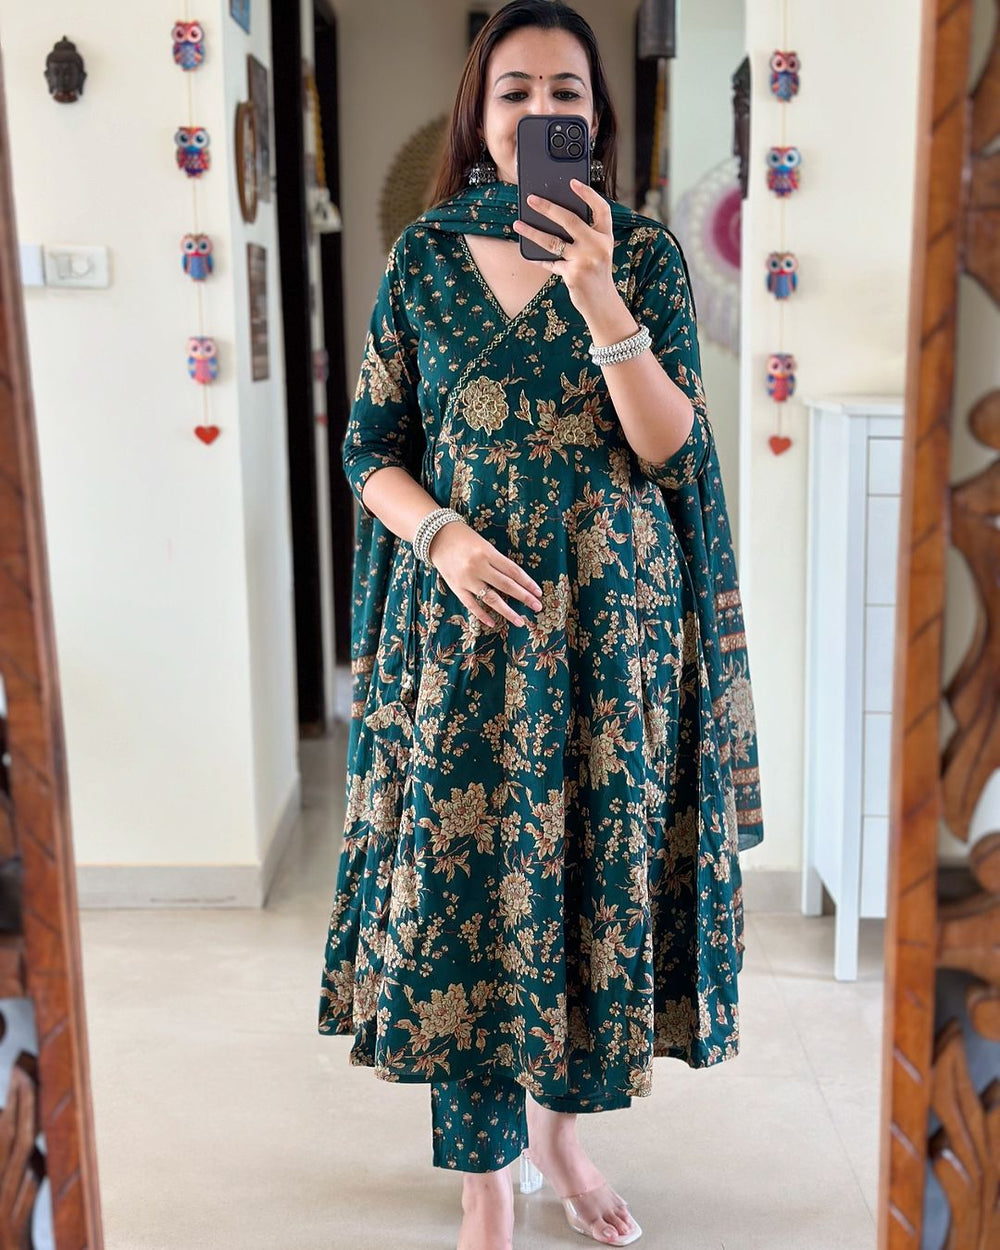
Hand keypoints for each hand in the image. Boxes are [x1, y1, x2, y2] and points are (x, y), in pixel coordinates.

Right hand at [427, 520, 543, 629]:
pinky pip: (471, 604)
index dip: (527, 583)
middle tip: (537, 607)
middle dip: (524, 597)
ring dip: (507, 611)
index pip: (513, 571)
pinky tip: (493, 623)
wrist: (436, 536)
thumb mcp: (484, 545)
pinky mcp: (456, 587)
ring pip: (491, 599)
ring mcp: (467, 579)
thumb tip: (515, 581)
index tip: (538, 592)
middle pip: (506, 586)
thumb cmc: (464, 538)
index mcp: (488, 553)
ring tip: (520, 621)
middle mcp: (478, 567)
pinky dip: (482, 615)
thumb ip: (497, 561)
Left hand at [512, 179, 617, 324]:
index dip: (588, 194)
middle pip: (570, 220)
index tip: (573, 182)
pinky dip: (538, 258)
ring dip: (532, 232)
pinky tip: (527, 254)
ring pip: (553, 241)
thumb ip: (584, 236)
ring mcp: (585, 260)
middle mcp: (598, 246)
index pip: (601, 209)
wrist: (602, 304)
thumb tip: (553, 218)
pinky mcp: (573, 275)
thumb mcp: (597, 252)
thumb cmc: (596, 273)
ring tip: (518, 224)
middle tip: (531, 198)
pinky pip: (550, 262)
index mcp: (605, 237)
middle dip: (548, 207)